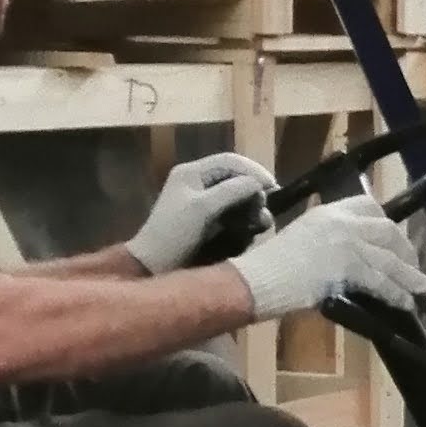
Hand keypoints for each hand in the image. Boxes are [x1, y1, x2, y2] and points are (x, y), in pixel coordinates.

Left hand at [132, 149, 275, 275]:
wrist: (153, 265)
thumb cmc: (174, 233)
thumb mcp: (202, 209)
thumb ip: (231, 191)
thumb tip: (259, 183)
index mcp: (192, 172)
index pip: (230, 161)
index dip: (254, 170)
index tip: (272, 187)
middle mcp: (198, 182)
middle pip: (235, 176)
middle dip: (254, 191)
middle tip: (265, 209)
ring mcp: (202, 200)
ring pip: (236, 195)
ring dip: (252, 206)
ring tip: (261, 223)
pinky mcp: (206, 219)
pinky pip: (232, 211)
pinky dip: (245, 217)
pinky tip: (252, 229)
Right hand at [233, 197, 425, 325]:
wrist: (259, 277)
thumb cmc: (269, 265)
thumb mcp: (299, 239)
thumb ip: (324, 241)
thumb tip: (341, 260)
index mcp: (328, 212)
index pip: (367, 205)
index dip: (386, 222)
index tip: (394, 237)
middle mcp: (342, 222)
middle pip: (386, 231)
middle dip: (403, 249)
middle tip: (411, 266)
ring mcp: (347, 243)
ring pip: (388, 259)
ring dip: (407, 275)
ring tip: (420, 287)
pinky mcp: (348, 267)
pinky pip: (380, 281)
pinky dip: (395, 293)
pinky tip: (405, 303)